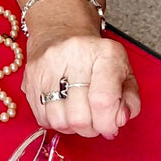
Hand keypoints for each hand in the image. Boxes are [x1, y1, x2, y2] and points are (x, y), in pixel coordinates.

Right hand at [25, 33, 139, 138]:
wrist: (61, 32)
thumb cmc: (96, 57)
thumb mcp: (124, 73)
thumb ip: (130, 99)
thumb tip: (121, 119)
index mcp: (105, 53)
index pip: (103, 100)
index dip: (107, 123)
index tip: (110, 127)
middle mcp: (74, 55)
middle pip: (79, 116)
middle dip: (90, 129)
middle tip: (95, 122)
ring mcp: (48, 65)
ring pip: (59, 120)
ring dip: (72, 127)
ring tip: (79, 114)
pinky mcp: (30, 76)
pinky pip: (42, 117)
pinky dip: (56, 121)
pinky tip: (64, 109)